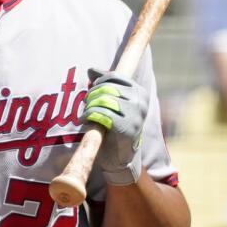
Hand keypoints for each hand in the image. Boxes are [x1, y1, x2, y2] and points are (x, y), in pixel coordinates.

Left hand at [83, 70, 147, 185]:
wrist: (120, 157)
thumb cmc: (115, 126)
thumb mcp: (112, 103)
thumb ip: (104, 84)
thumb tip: (90, 69)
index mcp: (139, 92)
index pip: (114, 76)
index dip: (98, 82)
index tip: (92, 91)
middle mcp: (141, 102)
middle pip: (107, 87)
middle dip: (92, 94)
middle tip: (86, 104)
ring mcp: (136, 115)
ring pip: (103, 100)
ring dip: (89, 106)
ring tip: (86, 113)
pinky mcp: (126, 128)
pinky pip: (102, 114)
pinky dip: (89, 115)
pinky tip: (85, 120)